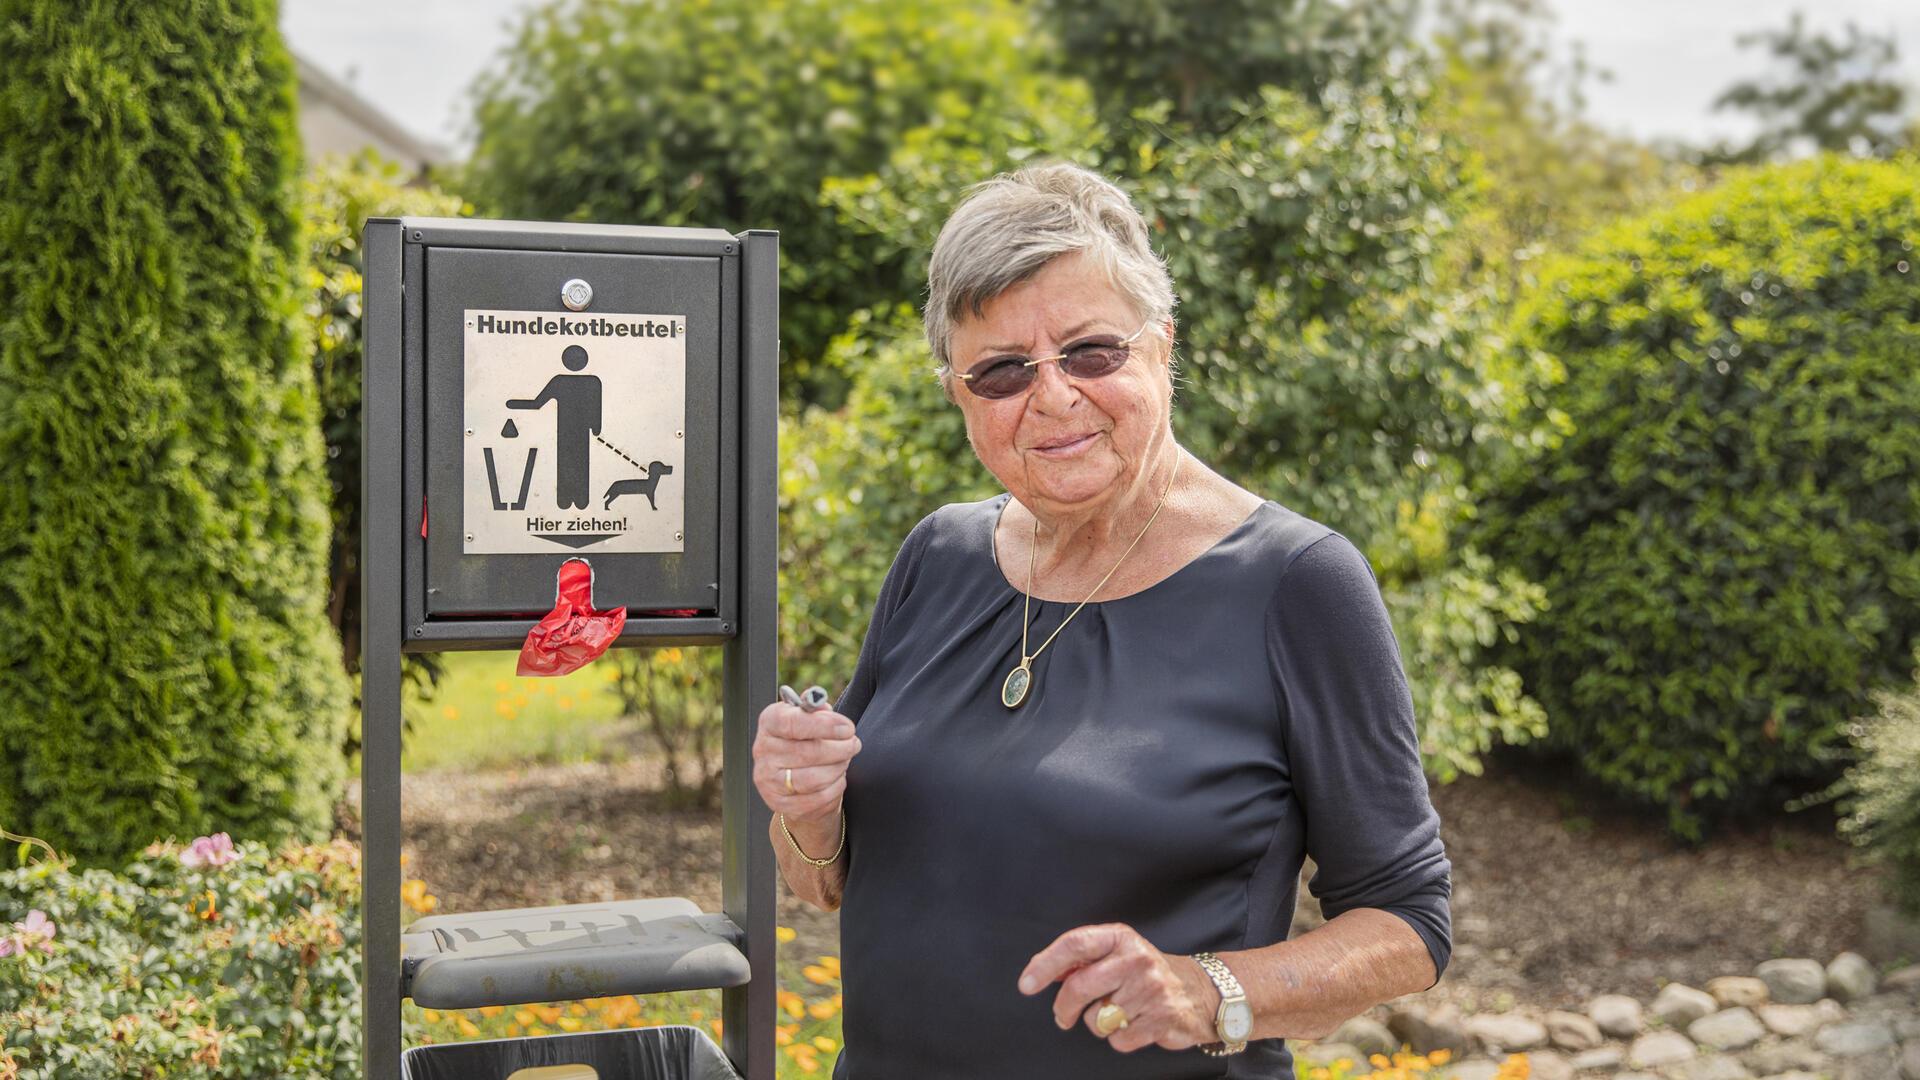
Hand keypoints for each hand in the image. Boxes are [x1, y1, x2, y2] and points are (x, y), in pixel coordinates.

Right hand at [752, 698, 860, 827]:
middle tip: (854, 744)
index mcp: (769, 724)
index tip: (847, 728)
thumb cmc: (805, 741)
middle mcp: (762, 752)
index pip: (790, 722)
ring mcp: (768, 781)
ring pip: (814, 778)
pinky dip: (835, 787)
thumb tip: (822, 707)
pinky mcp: (780, 803)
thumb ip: (816, 710)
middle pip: (807, 752)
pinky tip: (838, 777)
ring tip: (845, 760)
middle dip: (840, 748)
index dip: (824, 725)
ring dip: (838, 768)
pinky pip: (818, 798)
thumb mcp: (809, 719)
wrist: (794, 778)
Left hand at [1017, 923, 1221, 1052]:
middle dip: (1064, 1008)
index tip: (1026, 984)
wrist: (1198, 992)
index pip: (1074, 944)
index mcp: (1120, 938)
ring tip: (1118, 1013)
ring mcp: (1151, 988)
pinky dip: (1120, 1038)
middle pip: (1079, 986)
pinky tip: (1135, 1024)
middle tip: (1063, 1016)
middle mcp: (1136, 958)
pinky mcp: (1162, 1017)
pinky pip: (1118, 1039)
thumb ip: (1081, 961)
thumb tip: (1042, 972)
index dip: (1045, 964)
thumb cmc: (1146, 973)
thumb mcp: (1116, 954)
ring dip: (1099, 1023)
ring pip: (1097, 1018)